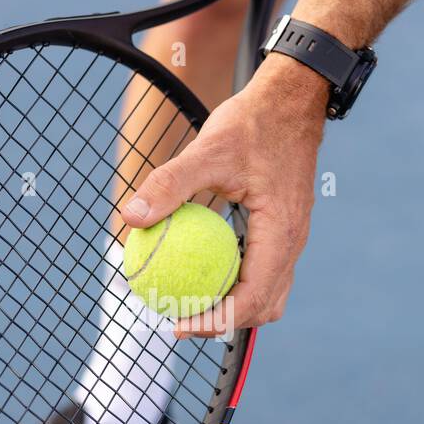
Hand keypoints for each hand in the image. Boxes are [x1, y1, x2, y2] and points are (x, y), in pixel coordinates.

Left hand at [120, 54, 328, 336]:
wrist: (292, 100)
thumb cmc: (254, 122)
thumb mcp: (208, 149)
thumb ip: (170, 184)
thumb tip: (131, 218)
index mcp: (280, 233)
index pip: (251, 297)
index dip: (215, 320)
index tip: (178, 324)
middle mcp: (292, 243)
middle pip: (263, 307)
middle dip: (224, 323)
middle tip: (180, 320)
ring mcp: (292, 238)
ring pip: (269, 294)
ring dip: (234, 307)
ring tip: (192, 303)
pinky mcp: (284, 229)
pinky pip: (264, 271)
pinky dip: (238, 283)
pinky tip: (203, 269)